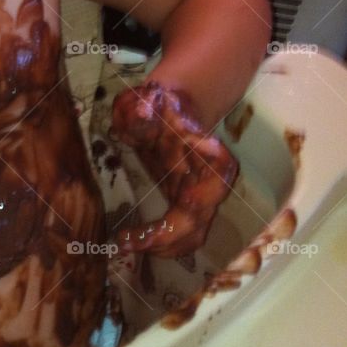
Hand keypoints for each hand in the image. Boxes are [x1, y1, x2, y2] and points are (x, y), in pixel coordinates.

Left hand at [110, 80, 237, 257]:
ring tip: (128, 244)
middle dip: (166, 236)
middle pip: (199, 219)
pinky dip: (160, 245)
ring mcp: (199, 198)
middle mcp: (209, 180)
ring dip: (163, 247)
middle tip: (128, 240)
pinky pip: (182, 237)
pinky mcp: (186, 208)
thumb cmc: (158, 105)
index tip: (179, 203)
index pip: (218, 174)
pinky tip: (132, 242)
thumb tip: (141, 111)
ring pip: (193, 236)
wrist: (170, 113)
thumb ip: (144, 105)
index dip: (201, 196)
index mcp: (208, 151)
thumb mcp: (147, 99)